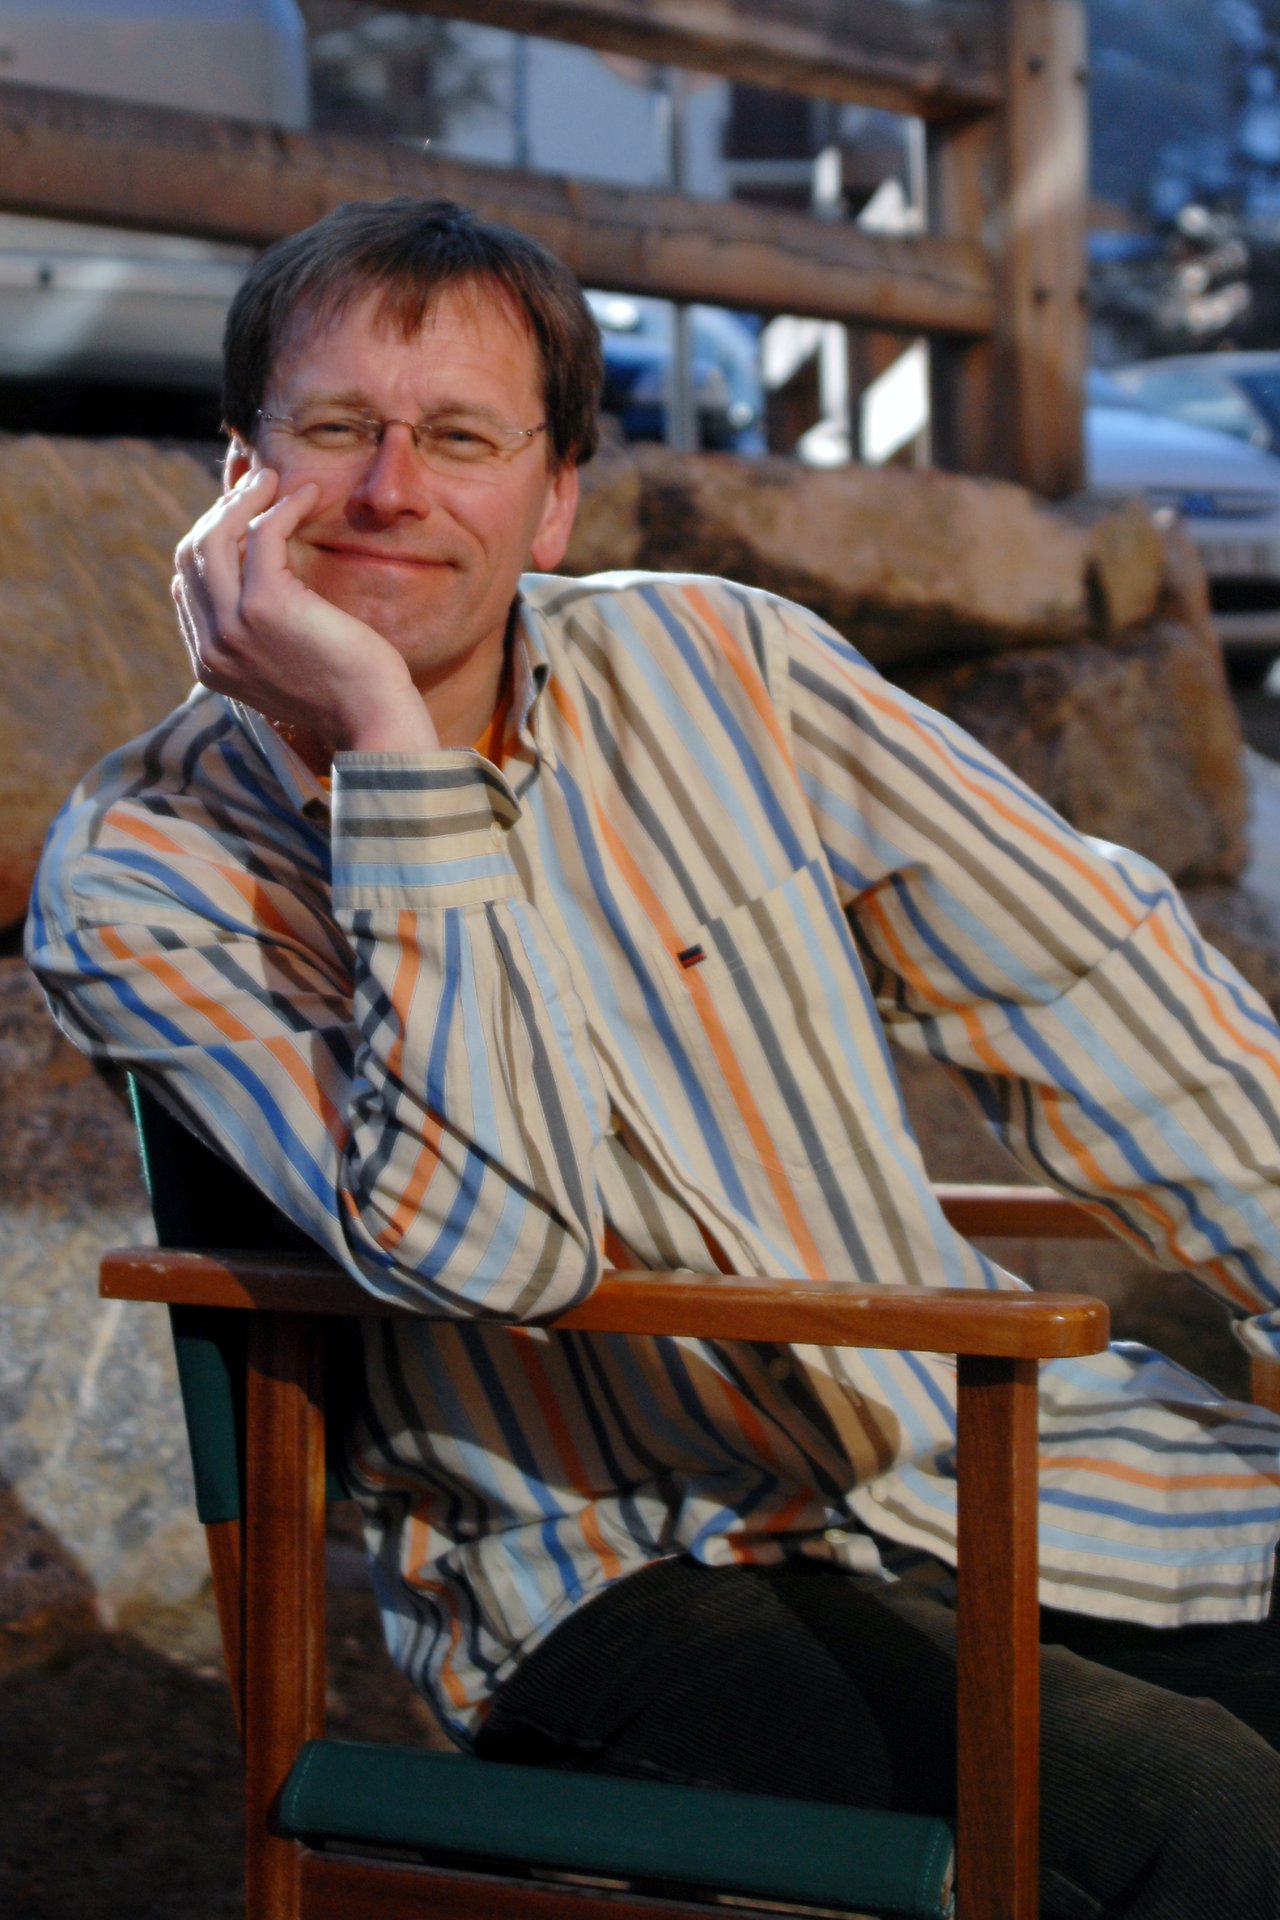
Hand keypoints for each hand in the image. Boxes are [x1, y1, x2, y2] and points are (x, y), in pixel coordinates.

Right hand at [172, 469, 438, 754]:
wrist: (372, 719)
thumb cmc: (344, 689)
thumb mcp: (284, 660)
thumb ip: (256, 626)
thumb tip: (256, 565)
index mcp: (210, 663)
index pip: (187, 583)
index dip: (209, 538)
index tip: (239, 513)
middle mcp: (211, 647)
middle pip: (191, 554)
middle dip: (219, 511)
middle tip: (256, 487)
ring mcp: (232, 627)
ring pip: (213, 537)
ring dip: (243, 498)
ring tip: (274, 480)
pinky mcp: (265, 605)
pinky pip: (262, 532)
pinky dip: (283, 505)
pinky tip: (309, 495)